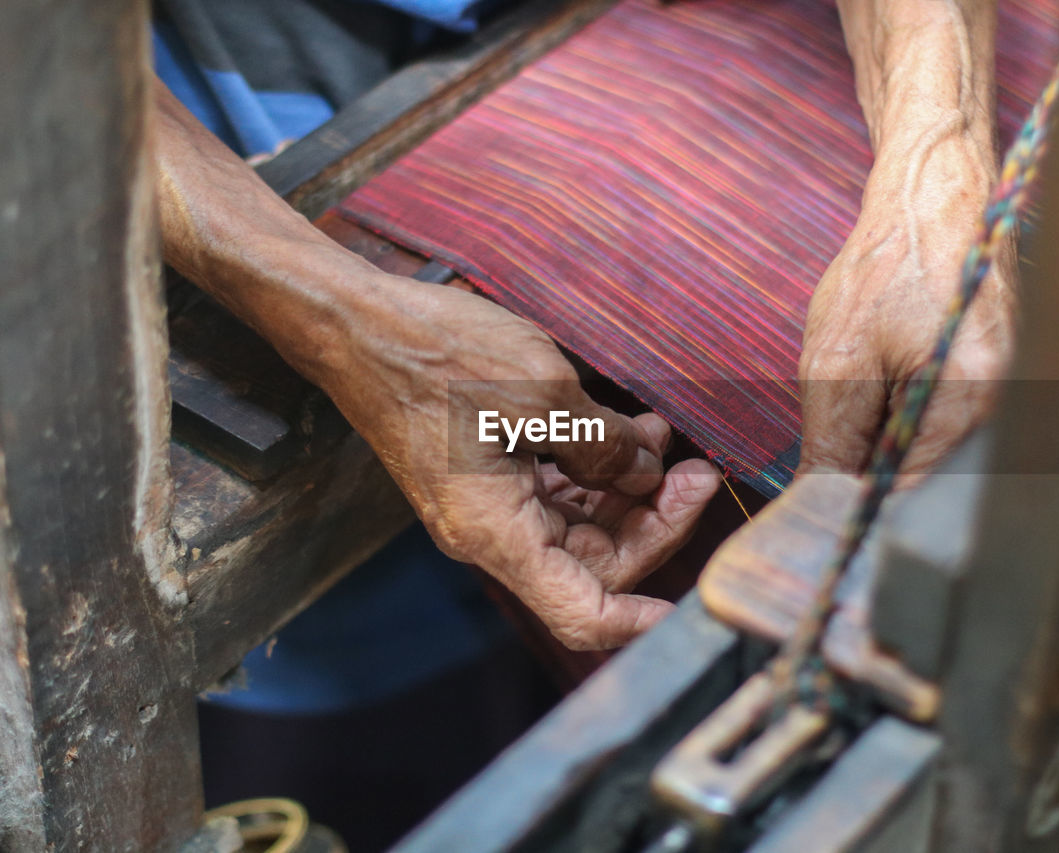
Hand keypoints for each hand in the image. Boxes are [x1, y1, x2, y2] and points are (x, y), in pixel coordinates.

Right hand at [316, 276, 719, 649]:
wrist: (359, 327)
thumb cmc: (436, 356)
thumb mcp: (540, 393)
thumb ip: (604, 445)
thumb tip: (646, 475)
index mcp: (498, 533)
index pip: (581, 612)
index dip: (640, 622)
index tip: (692, 607)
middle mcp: (494, 534)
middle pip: (596, 563)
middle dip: (655, 522)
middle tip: (699, 475)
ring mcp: (492, 506)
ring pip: (583, 526)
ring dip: (632, 490)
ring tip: (669, 442)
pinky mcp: (491, 477)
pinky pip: (559, 492)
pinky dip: (598, 468)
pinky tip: (632, 431)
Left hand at [799, 129, 1016, 475]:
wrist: (934, 197)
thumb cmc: (887, 265)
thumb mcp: (838, 361)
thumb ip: (833, 442)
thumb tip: (824, 505)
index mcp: (974, 403)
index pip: (914, 494)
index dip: (862, 503)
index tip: (821, 501)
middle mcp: (1008, 407)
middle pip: (929, 477)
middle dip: (875, 468)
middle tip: (840, 432)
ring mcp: (1012, 393)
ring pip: (934, 450)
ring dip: (890, 437)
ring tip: (870, 384)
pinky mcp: (1003, 379)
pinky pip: (947, 421)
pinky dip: (909, 412)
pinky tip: (893, 374)